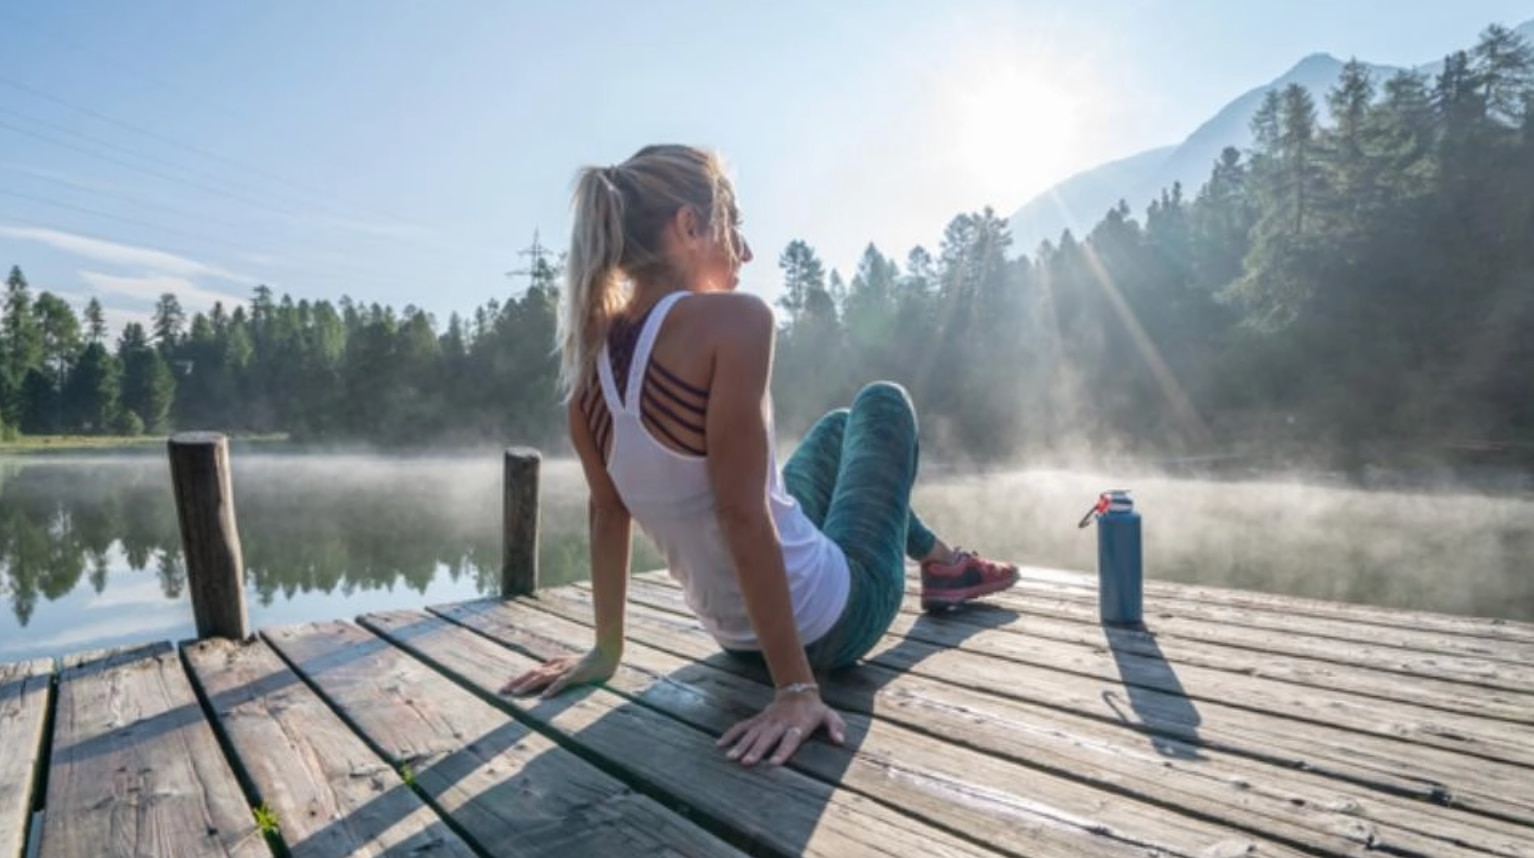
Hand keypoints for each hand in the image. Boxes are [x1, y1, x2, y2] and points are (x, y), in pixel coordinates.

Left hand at [499, 648, 617, 698]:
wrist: (607, 653)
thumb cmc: (588, 661)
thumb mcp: (568, 665)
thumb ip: (555, 668)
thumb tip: (541, 674)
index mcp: (554, 664)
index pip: (532, 673)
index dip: (518, 680)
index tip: (504, 689)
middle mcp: (556, 666)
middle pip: (533, 674)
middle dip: (517, 683)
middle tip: (502, 692)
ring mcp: (566, 670)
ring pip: (543, 678)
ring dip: (529, 686)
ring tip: (516, 695)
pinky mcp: (576, 674)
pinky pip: (562, 683)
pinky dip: (552, 689)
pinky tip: (543, 697)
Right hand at [717, 693, 845, 766]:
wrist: (798, 691)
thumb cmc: (815, 710)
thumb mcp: (829, 715)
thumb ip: (835, 727)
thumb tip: (840, 740)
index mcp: (797, 725)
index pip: (790, 739)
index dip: (783, 750)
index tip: (774, 763)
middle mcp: (780, 723)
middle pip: (767, 738)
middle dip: (756, 750)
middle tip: (747, 762)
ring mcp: (766, 721)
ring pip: (752, 733)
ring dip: (741, 745)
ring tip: (731, 758)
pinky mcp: (757, 719)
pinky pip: (742, 726)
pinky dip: (731, 734)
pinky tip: (720, 745)